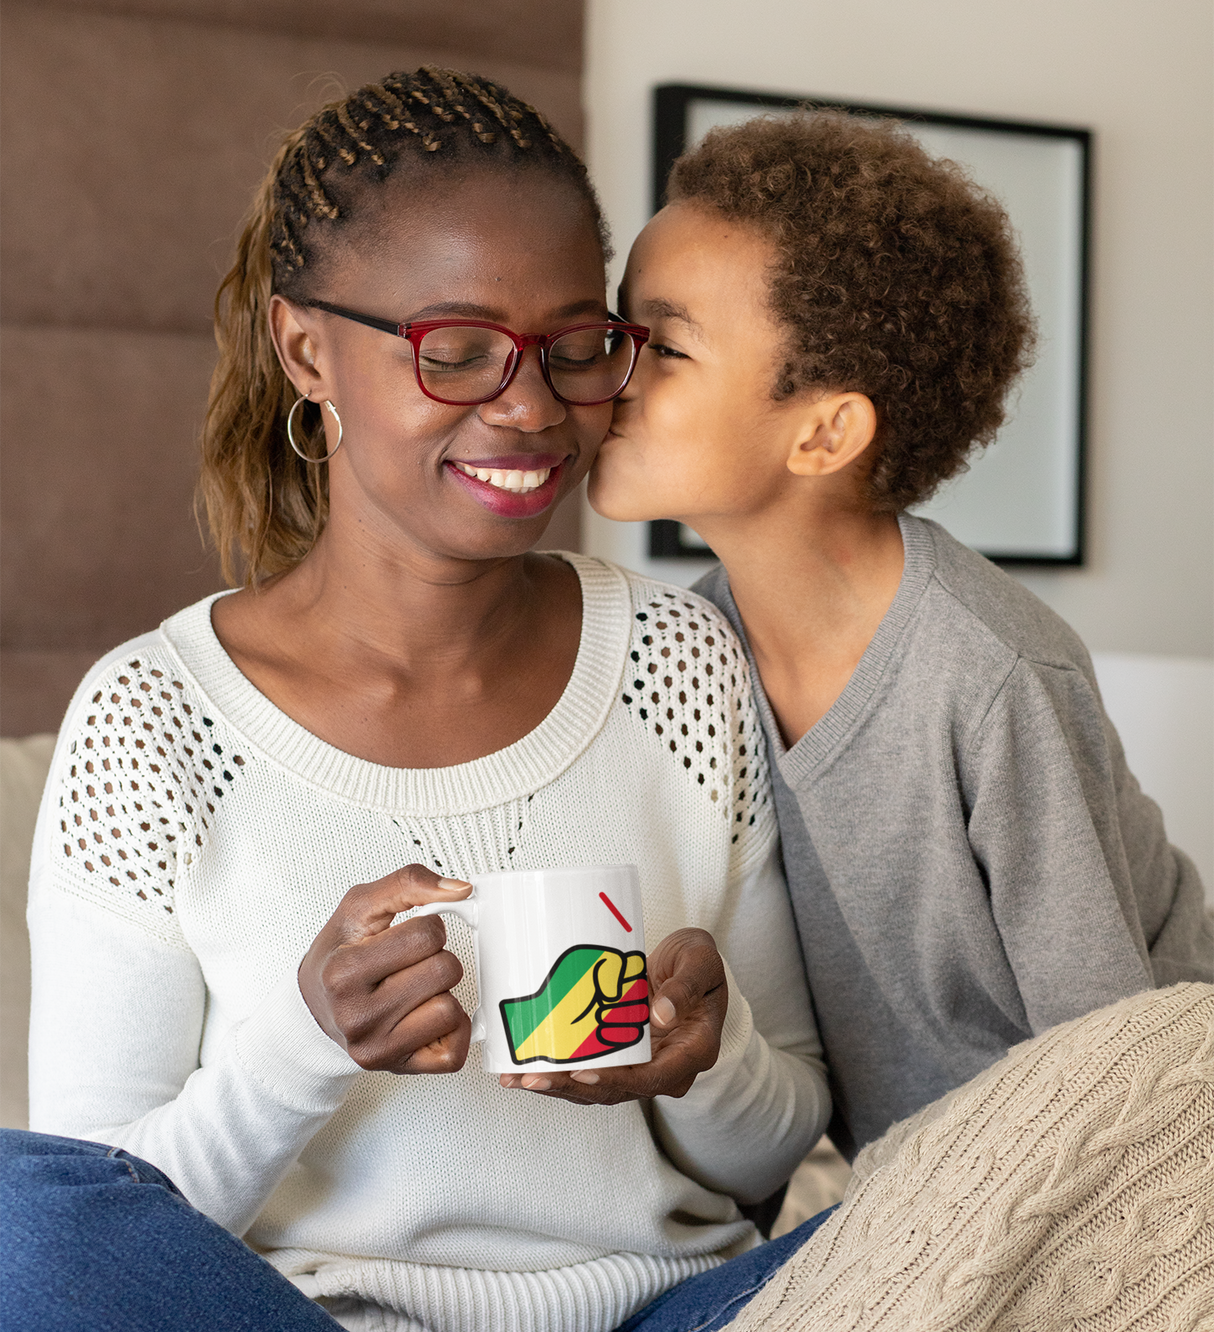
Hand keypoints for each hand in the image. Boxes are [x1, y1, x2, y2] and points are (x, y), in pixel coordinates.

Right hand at [298, 865, 472, 1073]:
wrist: (313, 1007)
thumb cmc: (338, 955)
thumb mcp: (359, 906)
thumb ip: (408, 883)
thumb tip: (461, 890)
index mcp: (344, 971)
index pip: (426, 935)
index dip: (427, 927)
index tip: (406, 935)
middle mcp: (357, 1016)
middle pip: (444, 971)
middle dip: (436, 958)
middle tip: (410, 963)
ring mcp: (377, 1048)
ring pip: (451, 1010)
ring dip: (441, 993)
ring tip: (414, 989)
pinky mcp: (398, 1070)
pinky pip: (454, 1053)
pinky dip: (451, 1030)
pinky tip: (427, 1016)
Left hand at [498, 927, 726, 1104]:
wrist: (693, 967)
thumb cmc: (701, 963)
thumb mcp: (702, 962)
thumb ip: (685, 987)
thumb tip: (662, 1014)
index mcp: (693, 1051)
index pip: (653, 1078)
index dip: (616, 1079)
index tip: (582, 1073)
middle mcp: (667, 1068)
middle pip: (617, 1089)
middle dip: (571, 1087)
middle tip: (532, 1078)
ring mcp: (643, 1067)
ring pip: (598, 1088)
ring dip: (558, 1086)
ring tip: (517, 1078)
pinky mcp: (623, 1058)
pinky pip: (591, 1072)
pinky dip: (560, 1073)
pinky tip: (525, 1068)